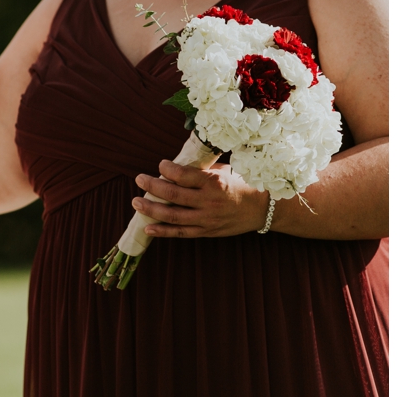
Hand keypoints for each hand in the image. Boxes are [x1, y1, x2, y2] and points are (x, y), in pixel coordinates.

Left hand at [132, 157, 268, 238]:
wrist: (261, 209)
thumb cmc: (237, 184)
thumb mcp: (220, 171)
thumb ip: (197, 169)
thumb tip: (171, 165)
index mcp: (212, 182)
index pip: (182, 175)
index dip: (166, 168)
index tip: (160, 164)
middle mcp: (208, 201)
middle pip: (173, 195)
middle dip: (152, 186)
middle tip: (139, 179)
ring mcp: (207, 219)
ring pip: (173, 216)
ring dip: (151, 209)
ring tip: (135, 202)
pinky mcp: (206, 232)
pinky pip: (181, 233)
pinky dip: (163, 231)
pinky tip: (148, 228)